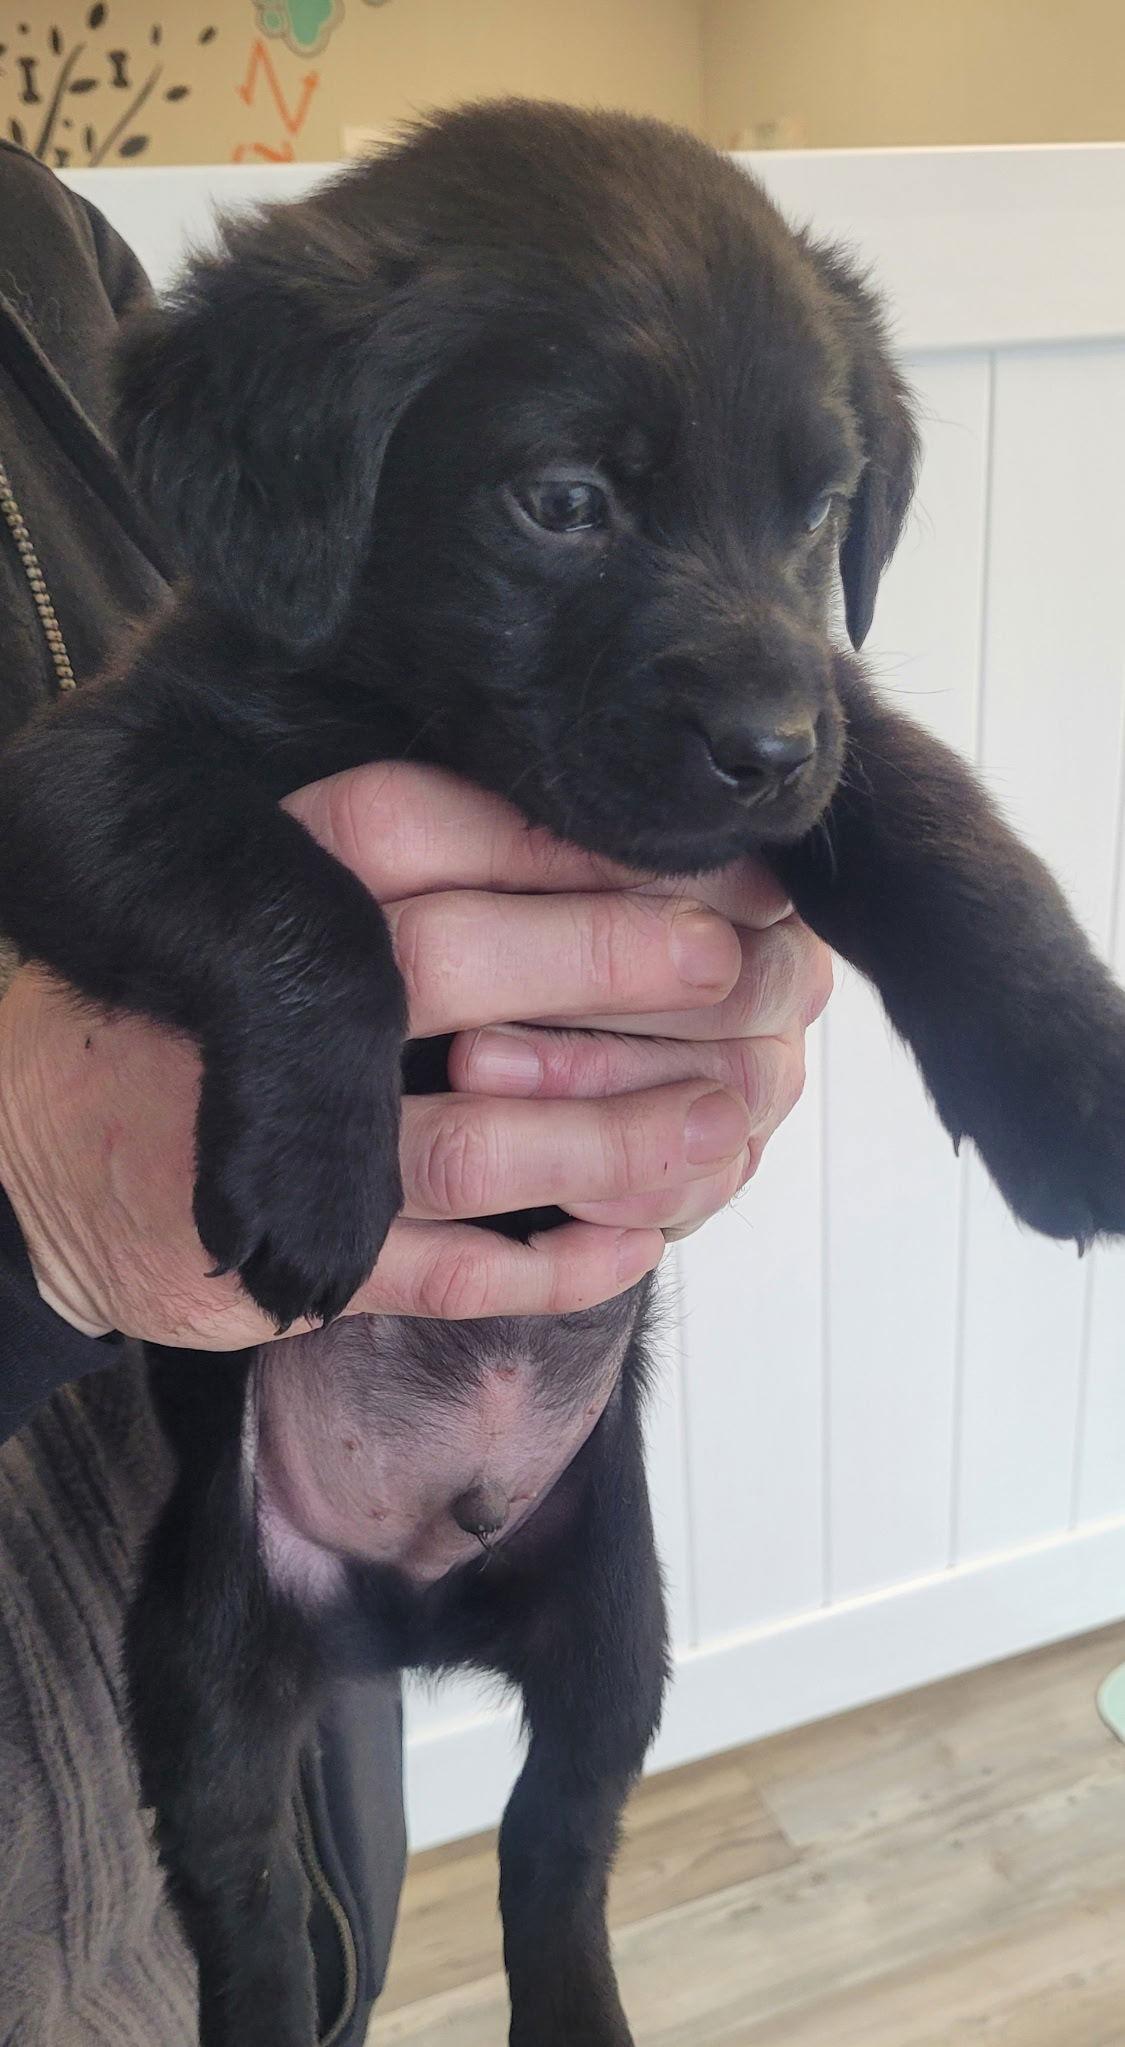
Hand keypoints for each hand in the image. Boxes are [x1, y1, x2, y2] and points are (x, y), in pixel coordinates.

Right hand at [0, 765, 827, 1347]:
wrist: (38, 1153)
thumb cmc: (198, 1014)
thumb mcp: (269, 902)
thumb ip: (407, 878)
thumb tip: (628, 869)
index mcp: (260, 886)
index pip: (430, 832)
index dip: (584, 849)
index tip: (706, 871)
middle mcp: (261, 1003)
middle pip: (461, 963)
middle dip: (626, 967)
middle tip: (748, 974)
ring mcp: (268, 1142)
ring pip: (478, 1136)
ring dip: (623, 1134)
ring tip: (730, 1117)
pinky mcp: (285, 1260)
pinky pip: (450, 1271)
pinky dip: (560, 1261)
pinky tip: (640, 1238)